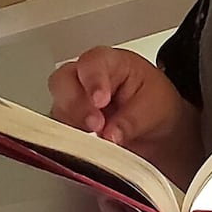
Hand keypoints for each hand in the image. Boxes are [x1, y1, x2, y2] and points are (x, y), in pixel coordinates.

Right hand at [49, 46, 203, 184]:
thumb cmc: (154, 104)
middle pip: (63, 81)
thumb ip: (131, 120)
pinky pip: (58, 131)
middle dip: (76, 104)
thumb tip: (110, 135)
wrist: (154, 128)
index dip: (93, 80)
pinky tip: (83, 149)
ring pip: (58, 107)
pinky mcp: (69, 124)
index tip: (100, 100)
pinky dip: (68, 141)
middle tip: (95, 124)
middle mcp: (85, 78)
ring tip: (93, 140)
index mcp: (110, 63)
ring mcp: (73, 100)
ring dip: (72, 125)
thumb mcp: (154, 107)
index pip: (93, 63)